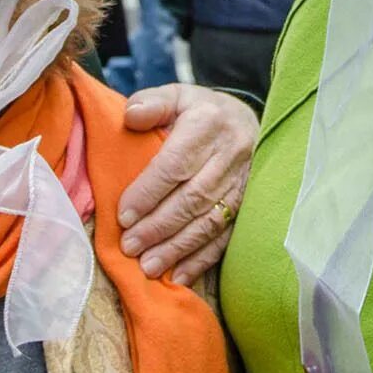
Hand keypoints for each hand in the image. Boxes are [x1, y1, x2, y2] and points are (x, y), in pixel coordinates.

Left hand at [115, 84, 258, 286]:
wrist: (246, 121)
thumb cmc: (200, 112)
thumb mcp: (177, 96)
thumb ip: (151, 103)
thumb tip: (130, 116)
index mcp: (208, 123)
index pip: (176, 164)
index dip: (149, 192)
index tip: (123, 216)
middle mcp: (230, 154)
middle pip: (193, 197)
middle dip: (159, 227)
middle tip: (131, 247)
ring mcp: (243, 183)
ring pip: (210, 221)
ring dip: (178, 248)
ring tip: (150, 266)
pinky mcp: (248, 205)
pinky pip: (227, 236)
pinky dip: (203, 259)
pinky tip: (180, 276)